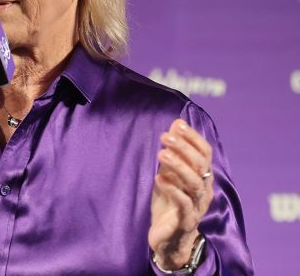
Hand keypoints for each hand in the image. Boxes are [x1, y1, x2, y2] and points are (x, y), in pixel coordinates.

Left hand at [148, 119, 213, 269]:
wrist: (168, 239)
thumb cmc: (169, 204)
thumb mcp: (169, 174)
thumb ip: (174, 152)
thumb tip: (176, 123)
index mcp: (203, 177)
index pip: (205, 153)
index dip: (193, 138)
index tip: (177, 125)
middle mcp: (204, 190)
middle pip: (201, 165)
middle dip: (184, 148)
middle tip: (165, 137)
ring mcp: (197, 206)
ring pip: (195, 183)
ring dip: (178, 166)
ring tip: (161, 154)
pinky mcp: (186, 220)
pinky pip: (183, 203)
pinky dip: (172, 189)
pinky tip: (158, 178)